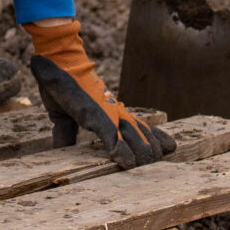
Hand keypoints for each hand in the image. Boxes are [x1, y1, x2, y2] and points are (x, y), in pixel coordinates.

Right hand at [26, 19, 175, 167]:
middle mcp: (115, 111)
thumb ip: (66, 134)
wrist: (59, 60)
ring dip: (140, 154)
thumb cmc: (63, 84)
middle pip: (142, 134)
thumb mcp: (65, 116)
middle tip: (156, 169)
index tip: (170, 148)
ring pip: (133, 136)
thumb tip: (62, 151)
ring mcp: (107, 112)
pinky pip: (111, 134)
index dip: (156, 138)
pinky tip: (127, 162)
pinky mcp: (93, 114)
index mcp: (112, 110)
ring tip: (147, 169)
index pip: (141, 126)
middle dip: (150, 152)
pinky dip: (119, 149)